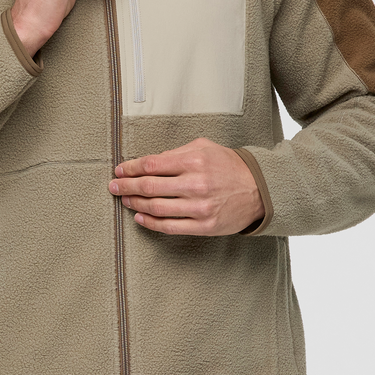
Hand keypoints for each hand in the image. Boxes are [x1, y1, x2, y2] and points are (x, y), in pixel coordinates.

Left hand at [108, 138, 264, 235]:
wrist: (260, 190)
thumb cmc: (230, 166)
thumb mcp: (205, 148)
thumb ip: (176, 153)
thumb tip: (150, 162)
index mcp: (194, 161)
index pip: (152, 164)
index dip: (131, 168)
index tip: (120, 170)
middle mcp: (196, 184)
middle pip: (149, 186)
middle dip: (126, 186)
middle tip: (113, 186)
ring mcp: (199, 207)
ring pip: (156, 208)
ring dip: (135, 203)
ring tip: (124, 200)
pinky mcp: (204, 226)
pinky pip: (169, 227)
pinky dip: (150, 223)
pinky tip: (139, 217)